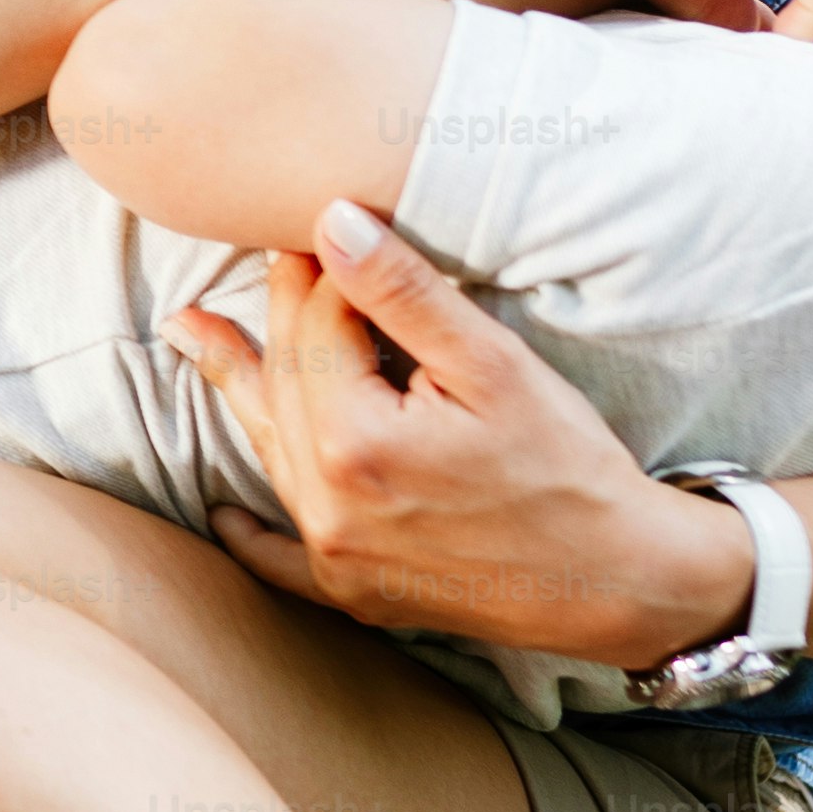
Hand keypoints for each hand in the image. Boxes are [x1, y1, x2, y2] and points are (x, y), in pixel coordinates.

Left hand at [162, 201, 749, 663]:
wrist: (622, 581)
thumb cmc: (569, 467)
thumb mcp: (494, 365)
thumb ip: (403, 292)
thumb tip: (329, 220)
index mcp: (355, 442)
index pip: (319, 325)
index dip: (327, 267)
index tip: (327, 219)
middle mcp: (327, 505)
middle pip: (289, 380)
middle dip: (284, 308)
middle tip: (273, 249)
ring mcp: (335, 557)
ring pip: (274, 447)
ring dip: (239, 385)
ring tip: (191, 333)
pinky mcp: (354, 592)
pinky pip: (281, 558)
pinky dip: (252, 533)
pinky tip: (223, 514)